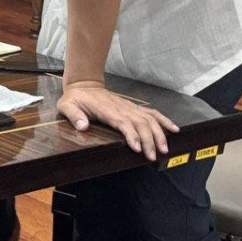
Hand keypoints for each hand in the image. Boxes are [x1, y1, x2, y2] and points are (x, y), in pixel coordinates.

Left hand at [58, 80, 178, 160]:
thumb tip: (82, 126)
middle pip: (140, 123)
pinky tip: (174, 129)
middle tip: (153, 156)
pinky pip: (152, 113)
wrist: (84, 85)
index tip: (138, 148)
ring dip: (159, 133)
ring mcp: (129, 107)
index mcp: (107, 110)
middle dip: (149, 140)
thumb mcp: (67, 106)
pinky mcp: (133, 107)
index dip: (132, 135)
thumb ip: (74, 116)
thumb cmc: (75, 98)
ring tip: (164, 148)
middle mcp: (122, 108)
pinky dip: (164, 120)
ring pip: (149, 119)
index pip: (123, 123)